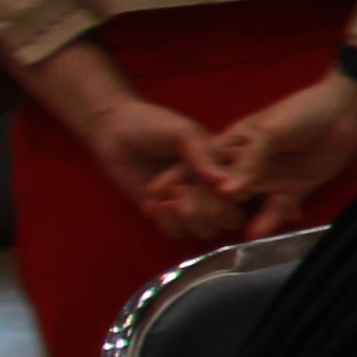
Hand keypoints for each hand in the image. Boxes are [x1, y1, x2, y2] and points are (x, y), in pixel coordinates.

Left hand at [58, 84, 227, 235]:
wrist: (113, 130)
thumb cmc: (153, 124)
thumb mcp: (183, 133)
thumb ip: (203, 156)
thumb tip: (224, 182)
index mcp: (224, 165)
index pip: (243, 193)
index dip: (228, 196)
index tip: (203, 185)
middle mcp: (211, 187)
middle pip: (229, 219)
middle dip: (207, 212)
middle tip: (180, 193)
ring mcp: (188, 201)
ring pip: (204, 231)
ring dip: (184, 219)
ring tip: (164, 200)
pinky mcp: (164, 213)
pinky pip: (176, 232)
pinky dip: (164, 222)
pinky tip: (150, 203)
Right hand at [190, 73, 356, 227]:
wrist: (346, 111)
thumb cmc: (301, 112)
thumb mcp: (270, 131)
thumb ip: (249, 160)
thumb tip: (225, 191)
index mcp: (231, 146)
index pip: (200, 168)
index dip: (180, 183)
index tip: (163, 201)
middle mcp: (244, 166)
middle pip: (216, 191)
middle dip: (202, 206)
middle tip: (195, 221)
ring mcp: (268, 180)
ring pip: (242, 204)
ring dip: (230, 217)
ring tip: (221, 229)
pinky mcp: (292, 190)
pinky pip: (276, 209)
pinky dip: (267, 221)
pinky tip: (254, 234)